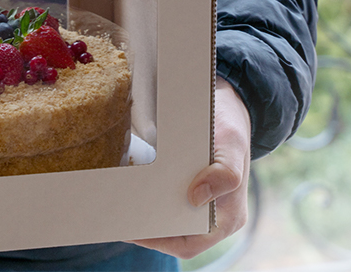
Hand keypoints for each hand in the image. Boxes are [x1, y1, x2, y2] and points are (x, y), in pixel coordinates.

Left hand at [128, 76, 250, 258]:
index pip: (190, 243)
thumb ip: (225, 174)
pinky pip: (167, 201)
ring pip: (168, 219)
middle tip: (117, 216)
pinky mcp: (189, 189)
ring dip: (144, 214)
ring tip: (117, 206)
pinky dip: (149, 198)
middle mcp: (214, 217)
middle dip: (146, 229)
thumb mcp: (233, 146)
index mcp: (228, 217)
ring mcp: (201, 204)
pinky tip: (129, 189)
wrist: (230, 107)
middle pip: (175, 235)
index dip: (159, 241)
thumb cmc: (233, 128)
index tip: (132, 230)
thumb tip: (195, 198)